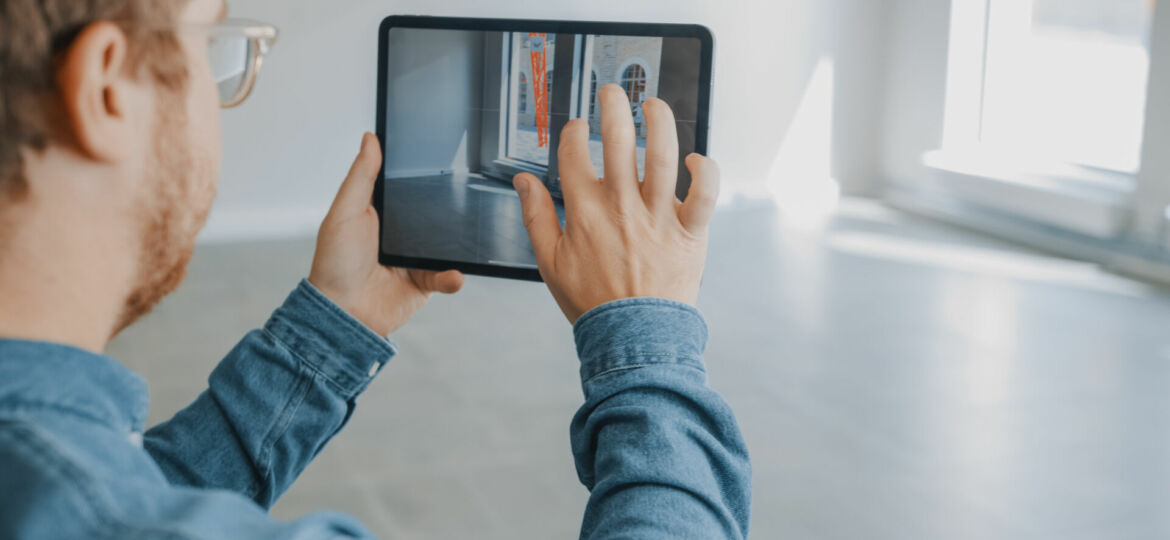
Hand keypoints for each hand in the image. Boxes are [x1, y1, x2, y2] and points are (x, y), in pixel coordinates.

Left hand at [309, 133, 463, 335]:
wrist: (343, 315)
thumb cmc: (334, 264)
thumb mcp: (346, 211)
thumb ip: (361, 175)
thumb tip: (370, 137)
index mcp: (380, 213)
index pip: (405, 187)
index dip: (419, 173)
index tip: (439, 156)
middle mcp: (400, 235)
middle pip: (432, 214)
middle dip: (448, 208)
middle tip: (466, 194)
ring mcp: (414, 259)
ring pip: (445, 245)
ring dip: (456, 244)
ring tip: (468, 237)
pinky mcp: (424, 283)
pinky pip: (447, 276)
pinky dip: (453, 276)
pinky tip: (454, 274)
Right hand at [513, 85, 719, 323]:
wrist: (633, 337)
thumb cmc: (594, 303)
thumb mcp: (550, 263)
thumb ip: (535, 217)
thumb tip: (522, 182)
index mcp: (585, 212)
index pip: (575, 154)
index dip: (574, 132)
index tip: (577, 128)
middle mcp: (622, 206)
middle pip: (618, 139)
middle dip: (614, 106)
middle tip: (612, 93)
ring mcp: (658, 217)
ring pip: (663, 154)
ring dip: (659, 121)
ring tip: (654, 105)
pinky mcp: (690, 231)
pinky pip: (705, 192)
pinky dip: (704, 170)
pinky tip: (694, 158)